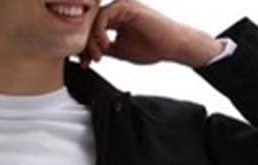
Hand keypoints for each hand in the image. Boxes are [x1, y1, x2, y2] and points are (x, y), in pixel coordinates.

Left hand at [80, 2, 223, 68]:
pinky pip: (105, 15)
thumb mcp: (120, 51)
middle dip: (86, 45)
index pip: (93, 30)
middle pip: (91, 24)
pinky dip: (100, 31)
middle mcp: (117, 11)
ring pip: (96, 19)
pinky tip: (106, 45)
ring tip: (100, 55)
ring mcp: (122, 7)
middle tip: (90, 61)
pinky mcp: (127, 7)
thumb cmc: (151, 48)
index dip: (86, 47)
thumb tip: (86, 53)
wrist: (171, 46)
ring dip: (93, 39)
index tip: (86, 63)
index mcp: (116, 20)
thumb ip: (104, 49)